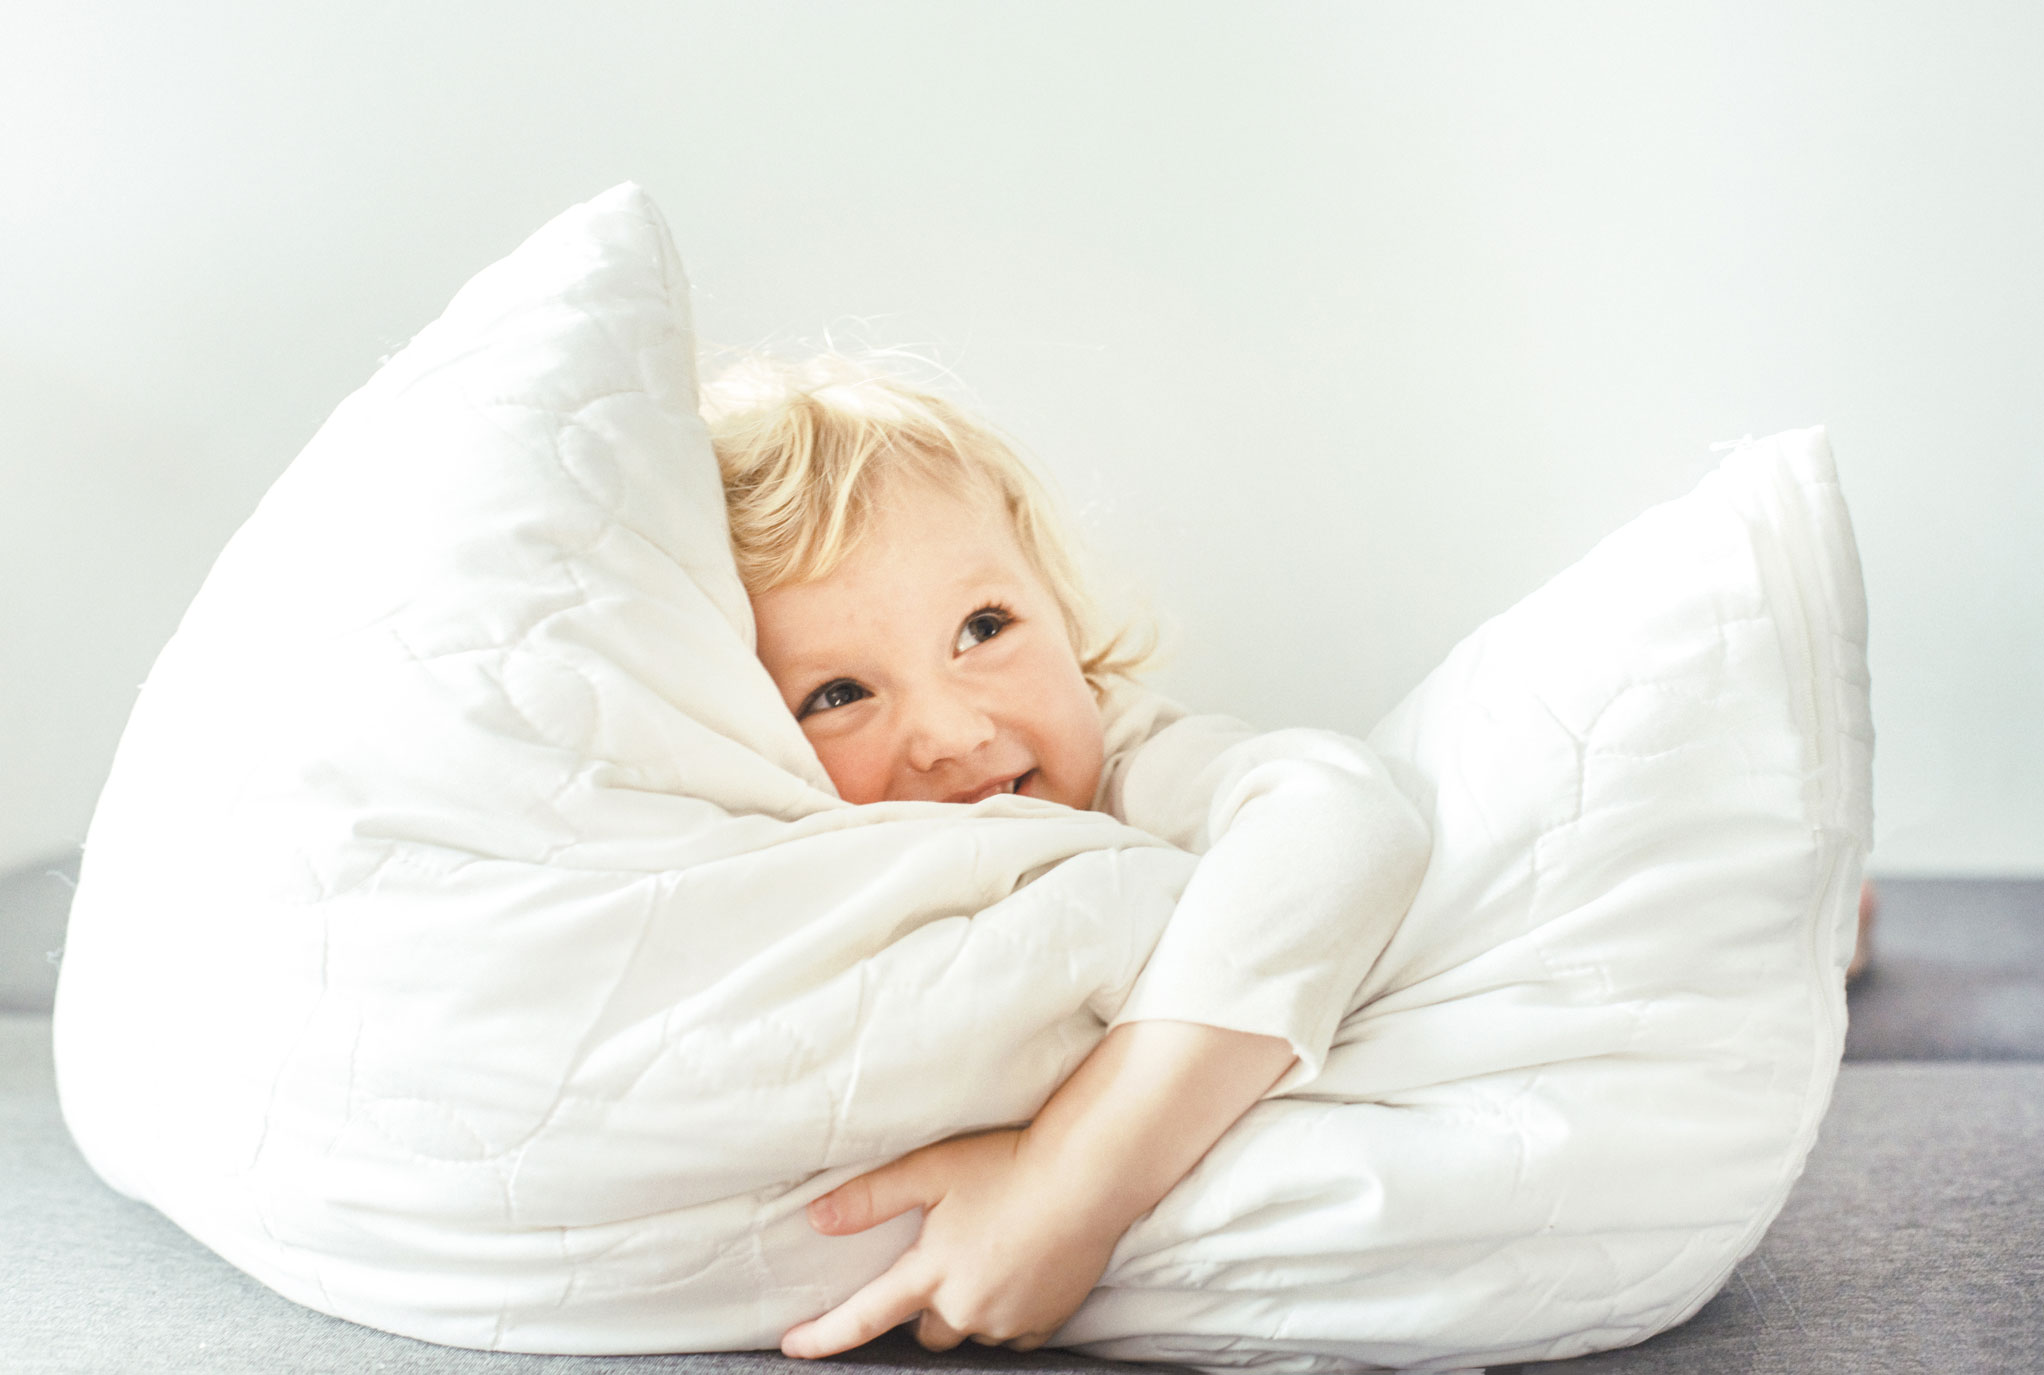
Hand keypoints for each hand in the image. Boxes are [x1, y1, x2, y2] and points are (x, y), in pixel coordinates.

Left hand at [780, 1128, 1124, 1356]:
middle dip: (923, 1310)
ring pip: (970, 1331)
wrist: (1086, 1178)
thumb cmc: (1006, 1165)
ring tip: (986, 1259)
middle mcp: (966, 1307)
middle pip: (925, 1332)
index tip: (793, 1346)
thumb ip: (870, 1198)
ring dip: (966, 1308)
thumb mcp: (930, 1170)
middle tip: (940, 1265)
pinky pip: (1012, 1335)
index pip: (863, 1317)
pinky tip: (1015, 1275)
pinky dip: (1005, 1314)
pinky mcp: (1045, 1321)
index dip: (823, 1336)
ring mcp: (1008, 1320)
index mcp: (931, 1274)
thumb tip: (817, 1218)